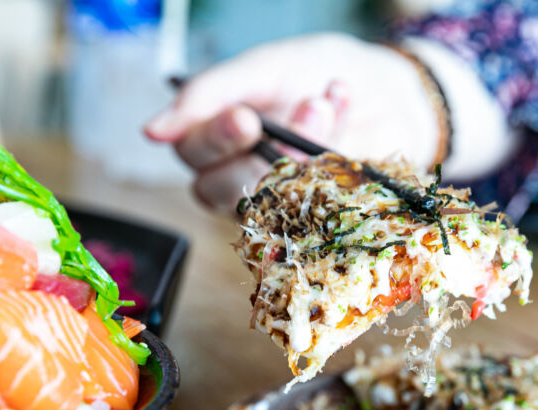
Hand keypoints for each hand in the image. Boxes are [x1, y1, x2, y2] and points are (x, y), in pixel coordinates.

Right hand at [144, 33, 439, 211]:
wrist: (386, 87)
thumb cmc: (314, 73)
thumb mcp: (264, 68)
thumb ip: (212, 93)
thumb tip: (151, 132)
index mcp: (216, 137)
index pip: (192, 153)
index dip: (215, 140)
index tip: (246, 119)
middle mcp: (242, 175)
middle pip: (219, 188)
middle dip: (260, 154)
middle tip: (301, 111)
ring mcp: (282, 199)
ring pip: (270, 198)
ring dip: (305, 150)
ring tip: (326, 102)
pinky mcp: (322, 214)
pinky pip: (320, 202)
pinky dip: (338, 154)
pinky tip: (345, 112)